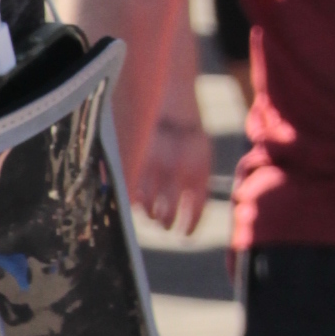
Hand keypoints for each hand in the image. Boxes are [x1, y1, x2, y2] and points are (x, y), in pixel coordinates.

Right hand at [136, 109, 210, 235]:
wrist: (169, 101)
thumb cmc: (188, 137)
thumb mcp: (203, 161)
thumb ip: (199, 190)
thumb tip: (189, 224)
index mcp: (196, 171)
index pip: (193, 212)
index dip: (188, 228)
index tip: (184, 234)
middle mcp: (173, 170)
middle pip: (165, 216)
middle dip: (165, 223)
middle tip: (165, 223)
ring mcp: (151, 166)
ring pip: (146, 208)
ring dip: (150, 213)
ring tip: (152, 211)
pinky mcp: (134, 162)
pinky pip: (132, 194)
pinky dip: (135, 200)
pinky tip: (139, 197)